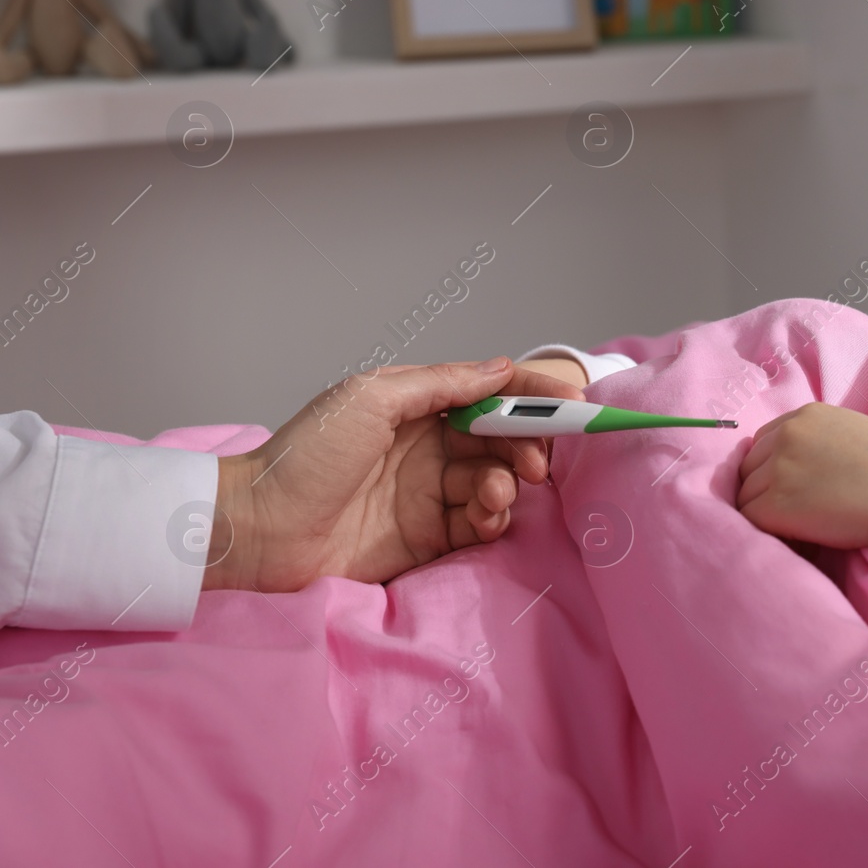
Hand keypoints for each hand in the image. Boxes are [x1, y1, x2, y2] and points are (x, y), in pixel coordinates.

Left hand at [203, 357, 586, 592]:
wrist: (259, 531)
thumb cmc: (305, 457)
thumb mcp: (371, 399)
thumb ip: (441, 383)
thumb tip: (502, 368)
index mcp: (416, 407)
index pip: (488, 392)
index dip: (530, 393)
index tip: (567, 401)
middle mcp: (428, 448)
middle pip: (501, 440)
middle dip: (527, 445)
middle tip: (533, 463)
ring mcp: (429, 495)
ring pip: (496, 482)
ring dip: (508, 484)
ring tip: (494, 493)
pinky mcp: (428, 540)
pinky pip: (480, 525)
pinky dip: (494, 518)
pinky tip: (485, 516)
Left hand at [735, 403, 867, 585]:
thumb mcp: (860, 438)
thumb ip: (827, 443)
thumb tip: (807, 470)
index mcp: (808, 415)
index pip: (765, 440)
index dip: (774, 467)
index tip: (794, 488)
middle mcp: (787, 435)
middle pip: (749, 467)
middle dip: (765, 489)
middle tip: (796, 513)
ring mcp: (777, 468)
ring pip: (746, 495)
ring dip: (766, 513)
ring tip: (799, 528)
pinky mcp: (774, 504)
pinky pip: (750, 521)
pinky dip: (767, 533)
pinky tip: (796, 539)